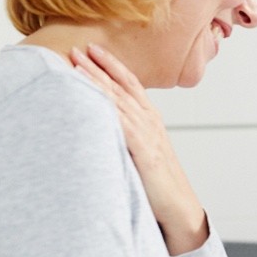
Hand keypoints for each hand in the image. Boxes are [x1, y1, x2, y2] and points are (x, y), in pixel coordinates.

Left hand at [71, 44, 206, 254]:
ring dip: (96, 78)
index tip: (92, 49)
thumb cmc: (158, 186)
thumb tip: (100, 127)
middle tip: (77, 47)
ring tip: (77, 62)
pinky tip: (89, 93)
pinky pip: (119, 120)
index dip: (112, 65)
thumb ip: (126, 137)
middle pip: (121, 86)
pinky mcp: (142, 148)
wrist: (179, 209)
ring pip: (117, 98)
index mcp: (151, 121)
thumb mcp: (142, 154)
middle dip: (98, 66)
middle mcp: (150, 122)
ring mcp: (147, 133)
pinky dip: (103, 103)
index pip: (130, 85)